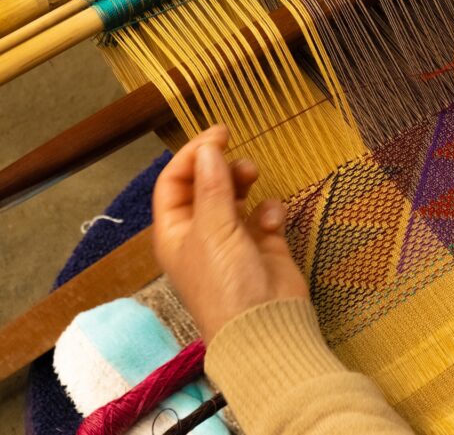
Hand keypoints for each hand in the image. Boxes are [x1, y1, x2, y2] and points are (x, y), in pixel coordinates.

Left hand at [152, 126, 308, 341]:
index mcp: (176, 231)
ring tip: (255, 176)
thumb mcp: (213, 229)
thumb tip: (209, 149)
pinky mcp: (265, 245)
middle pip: (205, 185)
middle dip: (221, 167)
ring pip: (237, 196)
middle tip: (241, 159)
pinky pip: (266, 215)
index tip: (219, 134)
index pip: (174, 182)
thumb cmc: (226, 282)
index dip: (192, 155)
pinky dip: (271, 211)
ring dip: (245, 182)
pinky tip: (274, 220)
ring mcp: (235, 239)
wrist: (265, 325)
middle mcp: (202, 233)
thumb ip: (212, 186)